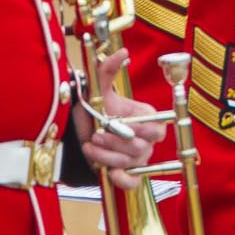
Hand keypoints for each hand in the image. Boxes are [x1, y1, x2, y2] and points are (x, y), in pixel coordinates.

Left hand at [74, 51, 166, 189]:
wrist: (77, 136)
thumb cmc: (94, 112)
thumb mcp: (98, 91)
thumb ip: (107, 71)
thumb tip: (122, 52)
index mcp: (147, 121)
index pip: (157, 129)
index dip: (139, 129)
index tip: (118, 123)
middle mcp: (146, 141)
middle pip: (142, 147)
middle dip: (118, 141)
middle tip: (97, 134)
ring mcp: (137, 160)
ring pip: (130, 162)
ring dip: (107, 156)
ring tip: (90, 145)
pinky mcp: (126, 175)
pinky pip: (132, 182)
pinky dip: (122, 180)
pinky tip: (109, 173)